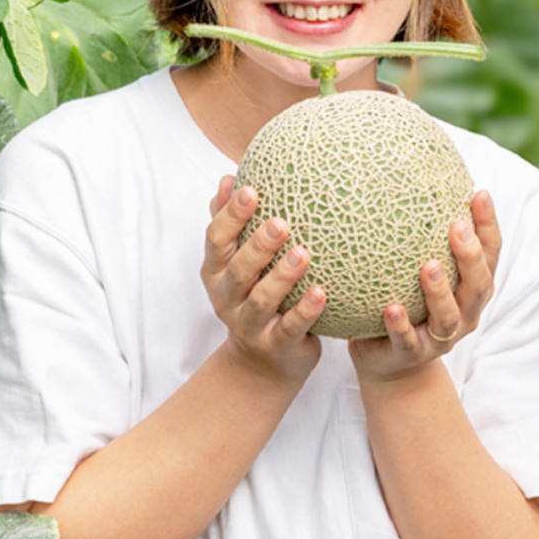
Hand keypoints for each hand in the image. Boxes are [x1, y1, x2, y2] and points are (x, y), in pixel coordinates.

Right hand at [201, 175, 325, 383]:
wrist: (262, 361)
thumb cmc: (254, 295)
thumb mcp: (237, 263)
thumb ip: (232, 224)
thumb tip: (229, 177)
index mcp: (216, 272)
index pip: (215, 240)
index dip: (230, 216)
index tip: (251, 189)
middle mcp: (227, 298)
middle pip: (237, 270)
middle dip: (257, 245)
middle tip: (281, 222)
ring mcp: (250, 325)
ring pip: (263, 300)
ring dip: (282, 276)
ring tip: (303, 253)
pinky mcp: (275, 345)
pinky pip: (291, 327)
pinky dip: (305, 310)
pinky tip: (322, 292)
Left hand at [349, 190, 502, 383]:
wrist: (390, 360)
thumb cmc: (408, 300)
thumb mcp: (418, 266)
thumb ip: (424, 234)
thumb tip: (411, 174)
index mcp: (473, 286)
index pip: (490, 252)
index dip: (488, 225)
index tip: (478, 193)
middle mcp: (465, 312)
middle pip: (479, 285)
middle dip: (471, 256)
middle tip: (457, 226)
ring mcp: (441, 337)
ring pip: (448, 316)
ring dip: (439, 291)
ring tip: (428, 267)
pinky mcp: (413, 355)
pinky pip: (408, 341)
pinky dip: (401, 326)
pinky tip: (390, 308)